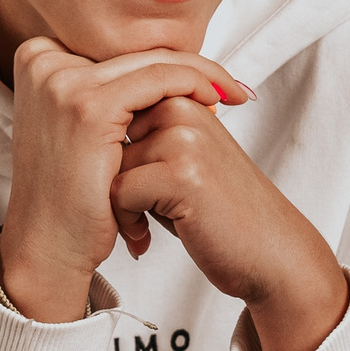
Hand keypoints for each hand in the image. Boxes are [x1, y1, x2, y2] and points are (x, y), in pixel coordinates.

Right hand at [0, 37, 250, 322]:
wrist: (49, 247)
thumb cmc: (71, 197)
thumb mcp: (81, 131)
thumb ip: (106, 94)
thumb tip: (164, 67)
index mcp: (36, 61)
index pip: (116, 48)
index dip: (165, 59)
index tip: (205, 77)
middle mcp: (42, 62)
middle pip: (135, 51)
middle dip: (191, 65)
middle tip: (231, 85)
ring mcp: (62, 82)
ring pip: (152, 61)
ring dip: (201, 74)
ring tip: (232, 94)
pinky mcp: (88, 105)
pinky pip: (159, 79)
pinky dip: (193, 85)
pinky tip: (216, 102)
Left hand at [113, 97, 347, 350]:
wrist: (270, 252)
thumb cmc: (218, 212)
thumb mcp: (181, 160)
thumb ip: (141, 136)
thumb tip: (79, 126)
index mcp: (180, 98)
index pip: (110, 116)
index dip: (110, 159)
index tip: (132, 189)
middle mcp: (182, 108)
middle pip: (103, 139)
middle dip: (110, 179)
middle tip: (135, 212)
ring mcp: (184, 138)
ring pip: (107, 166)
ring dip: (117, 205)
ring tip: (143, 225)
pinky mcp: (182, 173)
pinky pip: (119, 193)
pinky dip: (126, 222)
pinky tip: (147, 237)